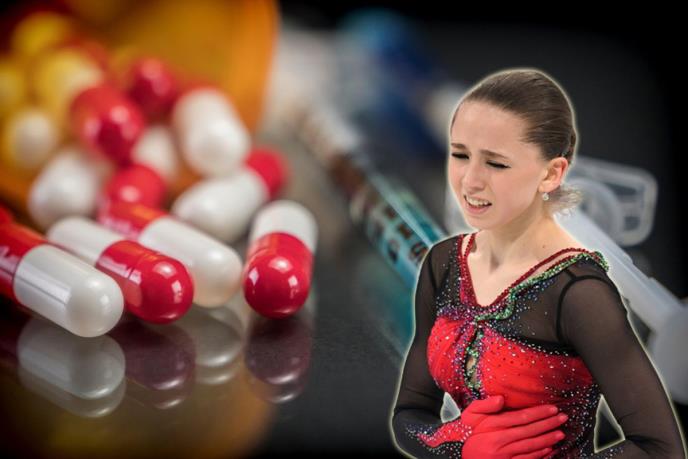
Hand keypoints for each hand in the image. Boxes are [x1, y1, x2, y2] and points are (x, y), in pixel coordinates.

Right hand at [418, 396, 566, 458]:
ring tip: (560, 432)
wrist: (458, 456)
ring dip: (548, 439)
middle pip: (529, 431)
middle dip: (548, 423)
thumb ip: (485, 405)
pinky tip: (549, 449)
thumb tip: (501, 398)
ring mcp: (504, 456)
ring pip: (531, 446)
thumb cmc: (466, 434)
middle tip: (562, 418)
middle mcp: (499, 441)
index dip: (538, 412)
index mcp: (492, 427)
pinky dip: (540, 455)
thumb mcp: (470, 415)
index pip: (520, 417)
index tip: (552, 408)